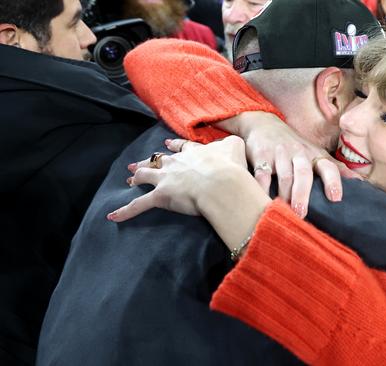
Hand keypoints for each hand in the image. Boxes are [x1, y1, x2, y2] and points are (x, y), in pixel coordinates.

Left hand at [107, 136, 248, 221]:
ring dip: (136, 178)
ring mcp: (166, 179)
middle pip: (158, 160)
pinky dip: (125, 211)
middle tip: (139, 164)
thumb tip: (231, 143)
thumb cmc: (230, 167)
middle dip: (148, 162)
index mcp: (193, 153)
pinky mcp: (160, 197)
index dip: (173, 147)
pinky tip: (113, 217)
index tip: (167, 145)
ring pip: (146, 176)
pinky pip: (138, 205)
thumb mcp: (235, 147)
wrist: (221, 182)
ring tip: (129, 180)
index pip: (181, 148)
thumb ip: (231, 143)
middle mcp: (176, 163)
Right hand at [228, 112, 360, 217]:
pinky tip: (262, 199)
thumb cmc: (294, 145)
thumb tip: (361, 183)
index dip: (333, 181)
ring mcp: (279, 154)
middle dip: (303, 193)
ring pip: (284, 175)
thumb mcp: (316, 153)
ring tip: (284, 212)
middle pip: (303, 174)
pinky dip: (261, 187)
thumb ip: (336, 169)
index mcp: (315, 155)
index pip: (328, 167)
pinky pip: (261, 173)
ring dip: (285, 194)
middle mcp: (299, 153)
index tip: (336, 198)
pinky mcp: (260, 155)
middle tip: (302, 213)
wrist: (263, 123)